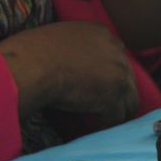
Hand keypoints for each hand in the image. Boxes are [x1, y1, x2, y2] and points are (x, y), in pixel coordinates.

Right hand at [0, 21, 137, 125]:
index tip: (100, 85)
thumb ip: (76, 45)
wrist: (31, 66)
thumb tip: (73, 62)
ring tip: (104, 122)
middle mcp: (115, 50)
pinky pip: (117, 118)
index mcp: (100, 33)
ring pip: (129, 100)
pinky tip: (95, 128)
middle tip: (105, 107)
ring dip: (117, 111)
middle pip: (127, 77)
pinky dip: (106, 125)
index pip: (116, 55)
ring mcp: (117, 73)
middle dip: (118, 92)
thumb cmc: (32, 52)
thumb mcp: (59, 37)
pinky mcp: (112, 96)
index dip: (109, 73)